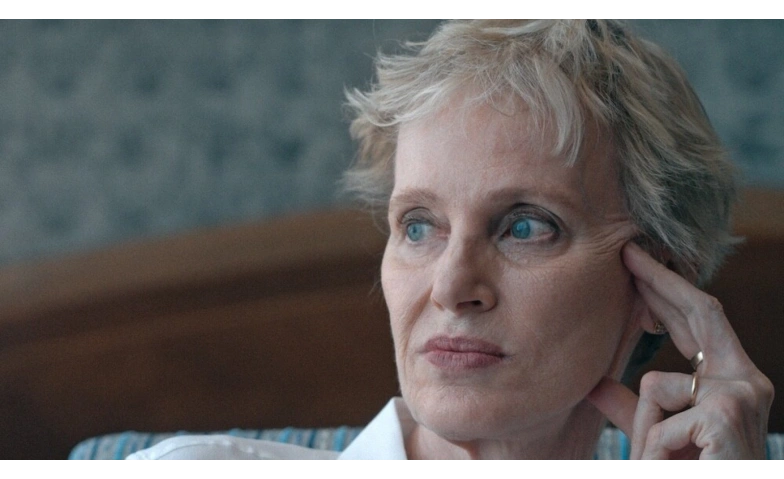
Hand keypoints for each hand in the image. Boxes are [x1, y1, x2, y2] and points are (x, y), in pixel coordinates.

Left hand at [587, 241, 773, 460]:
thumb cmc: (693, 470)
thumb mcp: (658, 436)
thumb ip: (632, 408)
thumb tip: (592, 385)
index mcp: (734, 379)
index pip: (700, 320)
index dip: (669, 289)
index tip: (637, 264)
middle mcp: (748, 380)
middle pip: (700, 310)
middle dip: (660, 279)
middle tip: (626, 252)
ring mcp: (742, 395)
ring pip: (655, 384)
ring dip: (644, 431)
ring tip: (663, 463)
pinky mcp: (726, 413)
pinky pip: (660, 418)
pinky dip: (654, 448)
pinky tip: (675, 466)